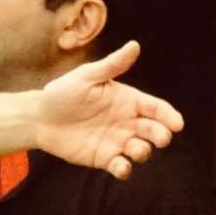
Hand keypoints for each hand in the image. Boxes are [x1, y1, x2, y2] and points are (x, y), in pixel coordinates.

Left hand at [36, 41, 183, 178]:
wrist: (38, 118)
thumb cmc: (62, 93)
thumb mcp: (86, 77)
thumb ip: (111, 65)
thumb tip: (134, 45)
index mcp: (127, 100)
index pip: (156, 108)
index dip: (169, 115)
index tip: (177, 124)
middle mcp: (127, 122)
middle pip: (154, 130)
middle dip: (161, 135)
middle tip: (160, 138)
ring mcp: (117, 141)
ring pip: (140, 150)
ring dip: (143, 152)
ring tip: (134, 149)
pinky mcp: (104, 158)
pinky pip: (121, 166)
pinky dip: (124, 169)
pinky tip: (121, 166)